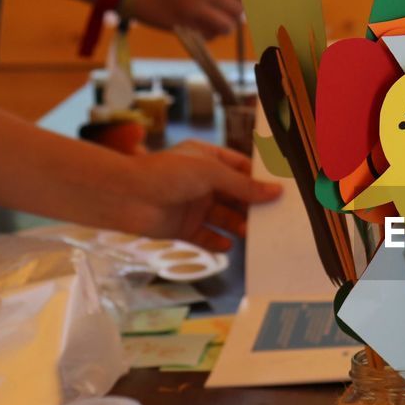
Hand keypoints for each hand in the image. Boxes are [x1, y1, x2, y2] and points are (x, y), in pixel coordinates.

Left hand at [125, 140, 281, 250]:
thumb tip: (274, 192)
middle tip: (272, 217)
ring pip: (224, 218)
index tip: (280, 190)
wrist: (125, 196)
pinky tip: (228, 245)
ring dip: (238, 225)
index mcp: (207, 160)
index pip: (241, 168)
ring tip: (252, 233)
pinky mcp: (183, 228)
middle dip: (252, 206)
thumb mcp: (210, 172)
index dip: (259, 179)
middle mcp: (202, 182)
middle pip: (236, 196)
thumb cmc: (164, 173)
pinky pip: (207, 237)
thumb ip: (243, 185)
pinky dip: (218, 242)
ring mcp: (193, 206)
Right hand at [129, 0, 242, 39]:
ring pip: (227, 25)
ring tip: (216, 24)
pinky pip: (209, 34)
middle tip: (226, 15)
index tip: (236, 1)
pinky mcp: (184, 23)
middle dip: (234, 14)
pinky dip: (210, 34)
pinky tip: (203, 29)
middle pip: (238, 8)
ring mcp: (195, 7)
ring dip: (224, 27)